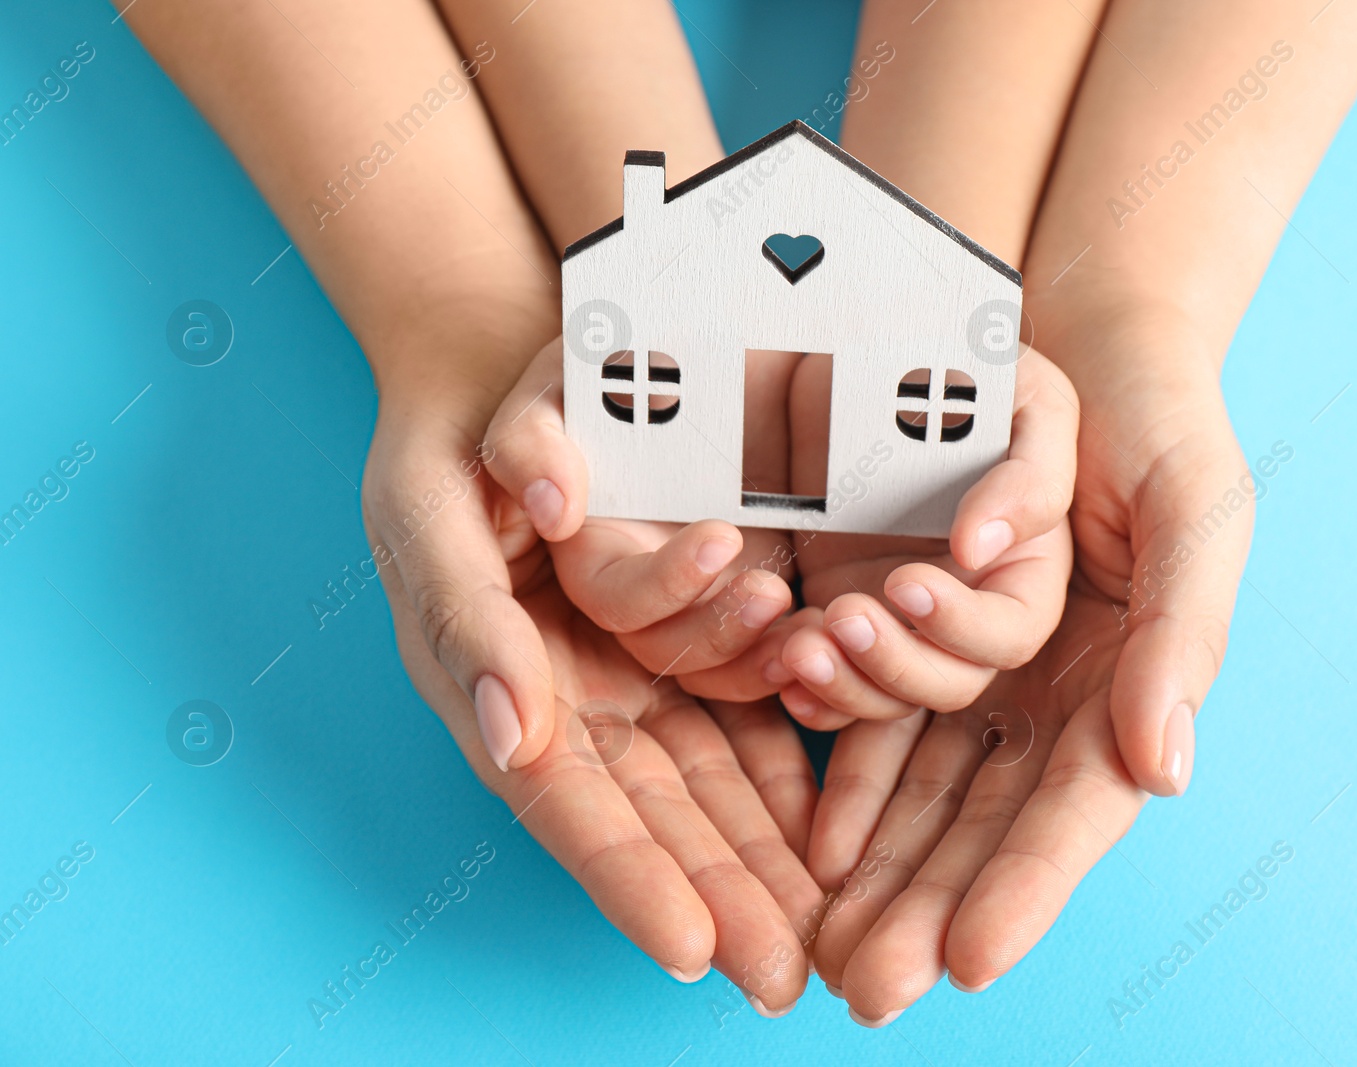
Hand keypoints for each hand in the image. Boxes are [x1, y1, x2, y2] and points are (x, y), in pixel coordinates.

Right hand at [363, 353, 821, 1010]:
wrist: (500, 381)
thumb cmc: (448, 450)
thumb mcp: (433, 517)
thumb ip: (467, 620)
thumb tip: (519, 734)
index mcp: (500, 692)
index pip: (569, 803)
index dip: (626, 877)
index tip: (690, 950)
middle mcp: (573, 704)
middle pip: (655, 816)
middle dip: (719, 897)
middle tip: (787, 977)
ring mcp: (634, 678)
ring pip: (712, 780)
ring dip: (766, 854)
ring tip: (831, 926)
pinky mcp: (689, 642)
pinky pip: (746, 716)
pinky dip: (788, 769)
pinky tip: (833, 827)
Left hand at [772, 348, 1078, 728]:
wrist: (892, 353)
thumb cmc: (980, 373)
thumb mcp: (1029, 401)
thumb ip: (1028, 478)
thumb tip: (979, 551)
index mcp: (1026, 568)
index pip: (1009, 632)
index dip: (962, 626)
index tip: (905, 582)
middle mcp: (968, 609)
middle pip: (948, 681)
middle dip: (894, 663)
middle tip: (842, 615)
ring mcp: (902, 623)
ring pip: (886, 697)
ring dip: (843, 684)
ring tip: (798, 645)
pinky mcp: (843, 617)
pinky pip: (832, 684)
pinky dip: (808, 691)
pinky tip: (778, 660)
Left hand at [805, 309, 1254, 1015]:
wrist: (1073, 347)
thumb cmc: (1158, 424)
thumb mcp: (1196, 515)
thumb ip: (1179, 641)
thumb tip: (1165, 772)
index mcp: (1126, 692)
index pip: (1073, 813)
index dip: (1025, 888)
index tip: (968, 960)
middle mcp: (1048, 700)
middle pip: (981, 827)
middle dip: (926, 910)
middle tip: (866, 990)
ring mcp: (974, 669)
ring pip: (916, 786)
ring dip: (873, 854)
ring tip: (822, 914)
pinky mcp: (906, 624)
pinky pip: (868, 717)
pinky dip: (837, 769)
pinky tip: (807, 836)